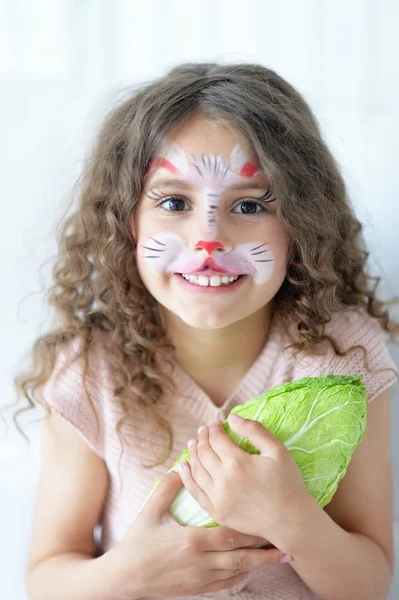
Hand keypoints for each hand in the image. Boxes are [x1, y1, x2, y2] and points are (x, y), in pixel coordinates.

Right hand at [108, 468, 288, 598]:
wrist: (125, 578)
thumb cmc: (137, 544)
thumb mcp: (150, 513)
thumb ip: (167, 489)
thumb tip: (179, 467)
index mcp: (193, 540)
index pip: (231, 534)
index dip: (252, 529)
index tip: (270, 521)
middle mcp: (202, 561)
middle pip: (242, 556)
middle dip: (265, 550)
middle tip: (288, 543)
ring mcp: (201, 578)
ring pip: (239, 572)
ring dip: (260, 565)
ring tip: (280, 557)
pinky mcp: (198, 589)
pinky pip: (226, 584)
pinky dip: (242, 576)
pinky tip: (252, 570)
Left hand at [178, 414, 313, 547]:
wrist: (291, 521)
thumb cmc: (288, 483)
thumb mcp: (277, 450)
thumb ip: (254, 430)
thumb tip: (232, 417)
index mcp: (238, 462)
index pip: (217, 438)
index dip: (214, 427)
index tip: (216, 422)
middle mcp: (223, 480)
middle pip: (204, 452)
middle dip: (202, 437)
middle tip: (203, 430)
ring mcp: (218, 499)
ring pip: (196, 470)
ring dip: (192, 454)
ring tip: (193, 443)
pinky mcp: (217, 513)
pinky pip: (195, 492)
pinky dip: (186, 478)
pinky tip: (183, 467)